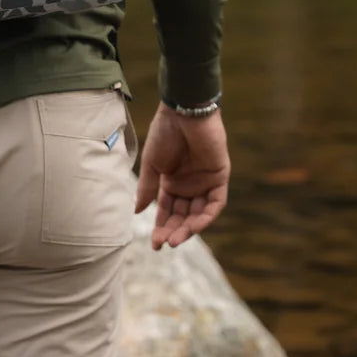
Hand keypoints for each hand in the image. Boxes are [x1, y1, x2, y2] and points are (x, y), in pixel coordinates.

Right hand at [135, 103, 229, 249]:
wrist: (183, 112)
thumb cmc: (164, 133)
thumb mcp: (152, 164)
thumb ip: (147, 188)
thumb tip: (137, 211)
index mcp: (171, 181)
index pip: (167, 210)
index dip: (161, 226)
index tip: (154, 244)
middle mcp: (189, 184)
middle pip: (182, 215)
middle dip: (173, 230)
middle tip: (164, 243)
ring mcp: (205, 182)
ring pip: (198, 213)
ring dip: (189, 228)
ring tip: (175, 239)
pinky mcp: (219, 177)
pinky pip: (215, 203)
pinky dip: (206, 216)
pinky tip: (193, 226)